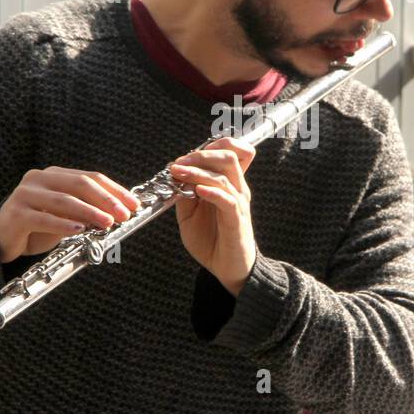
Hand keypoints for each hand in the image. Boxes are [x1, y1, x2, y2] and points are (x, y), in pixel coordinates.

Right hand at [0, 166, 141, 263]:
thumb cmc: (36, 227)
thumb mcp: (64, 216)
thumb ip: (85, 209)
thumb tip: (119, 213)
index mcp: (53, 175)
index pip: (89, 177)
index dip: (113, 190)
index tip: (133, 204)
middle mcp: (38, 179)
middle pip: (79, 184)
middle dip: (105, 199)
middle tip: (124, 214)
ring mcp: (25, 195)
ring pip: (63, 200)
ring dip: (89, 212)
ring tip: (107, 222)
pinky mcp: (16, 214)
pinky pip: (43, 218)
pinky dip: (63, 224)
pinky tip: (79, 229)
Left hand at [167, 137, 256, 295]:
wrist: (226, 268)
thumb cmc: (211, 239)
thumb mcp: (189, 214)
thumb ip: (184, 194)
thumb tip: (174, 175)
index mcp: (228, 183)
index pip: (231, 151)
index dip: (210, 146)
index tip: (185, 156)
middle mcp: (237, 189)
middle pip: (228, 156)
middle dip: (201, 154)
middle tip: (178, 163)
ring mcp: (238, 204)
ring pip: (225, 176)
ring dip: (199, 172)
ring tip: (179, 173)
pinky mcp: (237, 221)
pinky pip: (228, 201)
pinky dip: (212, 192)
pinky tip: (198, 191)